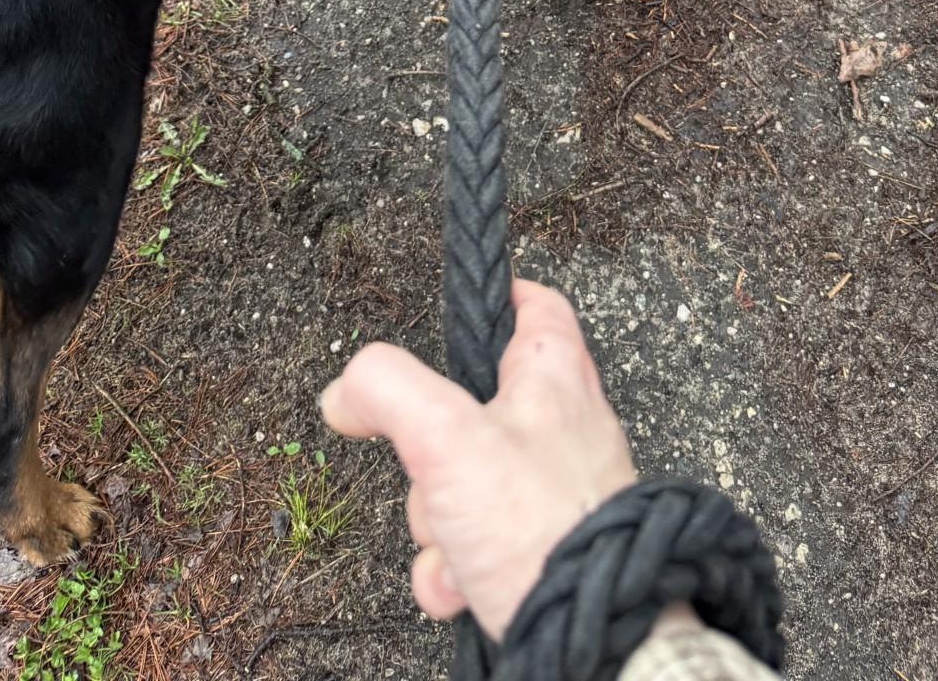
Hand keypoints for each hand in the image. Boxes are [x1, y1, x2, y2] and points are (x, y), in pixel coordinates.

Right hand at [321, 278, 635, 641]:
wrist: (591, 639)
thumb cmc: (545, 530)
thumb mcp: (447, 437)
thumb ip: (389, 391)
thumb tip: (346, 390)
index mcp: (554, 379)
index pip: (535, 308)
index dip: (498, 298)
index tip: (466, 304)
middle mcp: (563, 430)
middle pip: (471, 410)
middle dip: (429, 450)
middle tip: (430, 466)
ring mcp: (554, 495)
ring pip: (464, 485)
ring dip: (436, 522)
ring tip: (456, 543)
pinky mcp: (543, 552)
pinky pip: (477, 547)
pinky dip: (455, 570)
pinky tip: (461, 586)